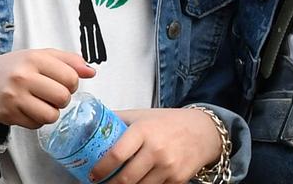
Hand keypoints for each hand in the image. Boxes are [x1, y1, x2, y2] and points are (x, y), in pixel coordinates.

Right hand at [0, 49, 95, 128]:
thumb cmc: (15, 67)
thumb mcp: (42, 55)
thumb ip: (69, 61)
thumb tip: (91, 72)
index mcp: (35, 58)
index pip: (70, 76)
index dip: (73, 83)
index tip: (65, 82)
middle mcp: (24, 77)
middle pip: (62, 97)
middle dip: (63, 99)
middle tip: (54, 94)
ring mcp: (15, 97)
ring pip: (51, 115)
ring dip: (52, 112)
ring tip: (43, 103)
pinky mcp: (9, 115)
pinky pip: (36, 125)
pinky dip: (37, 120)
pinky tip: (30, 109)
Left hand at [89, 107, 221, 183]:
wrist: (203, 131)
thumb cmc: (168, 122)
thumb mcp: (143, 115)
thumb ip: (119, 120)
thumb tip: (90, 124)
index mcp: (144, 130)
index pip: (117, 154)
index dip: (101, 169)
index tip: (92, 175)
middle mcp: (156, 150)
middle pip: (125, 179)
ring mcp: (168, 167)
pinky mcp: (177, 180)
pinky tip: (138, 183)